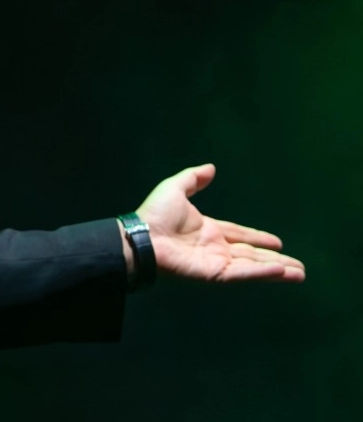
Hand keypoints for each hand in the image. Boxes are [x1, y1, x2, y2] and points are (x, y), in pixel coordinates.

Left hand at [135, 163, 304, 282]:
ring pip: (253, 267)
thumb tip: (211, 167)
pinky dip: (261, 273)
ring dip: (277, 269)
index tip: (278, 242)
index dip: (258, 238)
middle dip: (275, 260)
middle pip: (252, 254)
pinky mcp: (214, 274)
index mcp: (208, 230)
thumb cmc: (154, 214)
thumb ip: (194, 179)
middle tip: (298, 266)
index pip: (239, 235)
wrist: (141, 236)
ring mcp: (216, 262)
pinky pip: (242, 273)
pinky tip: (280, 272)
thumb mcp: (175, 188)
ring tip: (299, 274)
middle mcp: (215, 248)